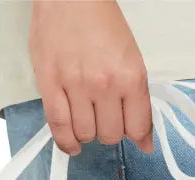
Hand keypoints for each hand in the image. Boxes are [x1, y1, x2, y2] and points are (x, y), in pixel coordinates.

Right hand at [29, 0, 152, 154]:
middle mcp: (105, 85)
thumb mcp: (130, 56)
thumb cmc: (100, 21)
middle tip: (105, 118)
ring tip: (86, 119)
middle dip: (109, 131)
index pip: (138, 127)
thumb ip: (137, 98)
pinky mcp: (50, 87)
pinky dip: (67, 142)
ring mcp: (76, 87)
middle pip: (111, 135)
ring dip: (87, 133)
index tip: (133, 135)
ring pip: (86, 134)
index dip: (136, 135)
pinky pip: (59, 128)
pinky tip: (73, 143)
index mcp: (130, 76)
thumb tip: (144, 140)